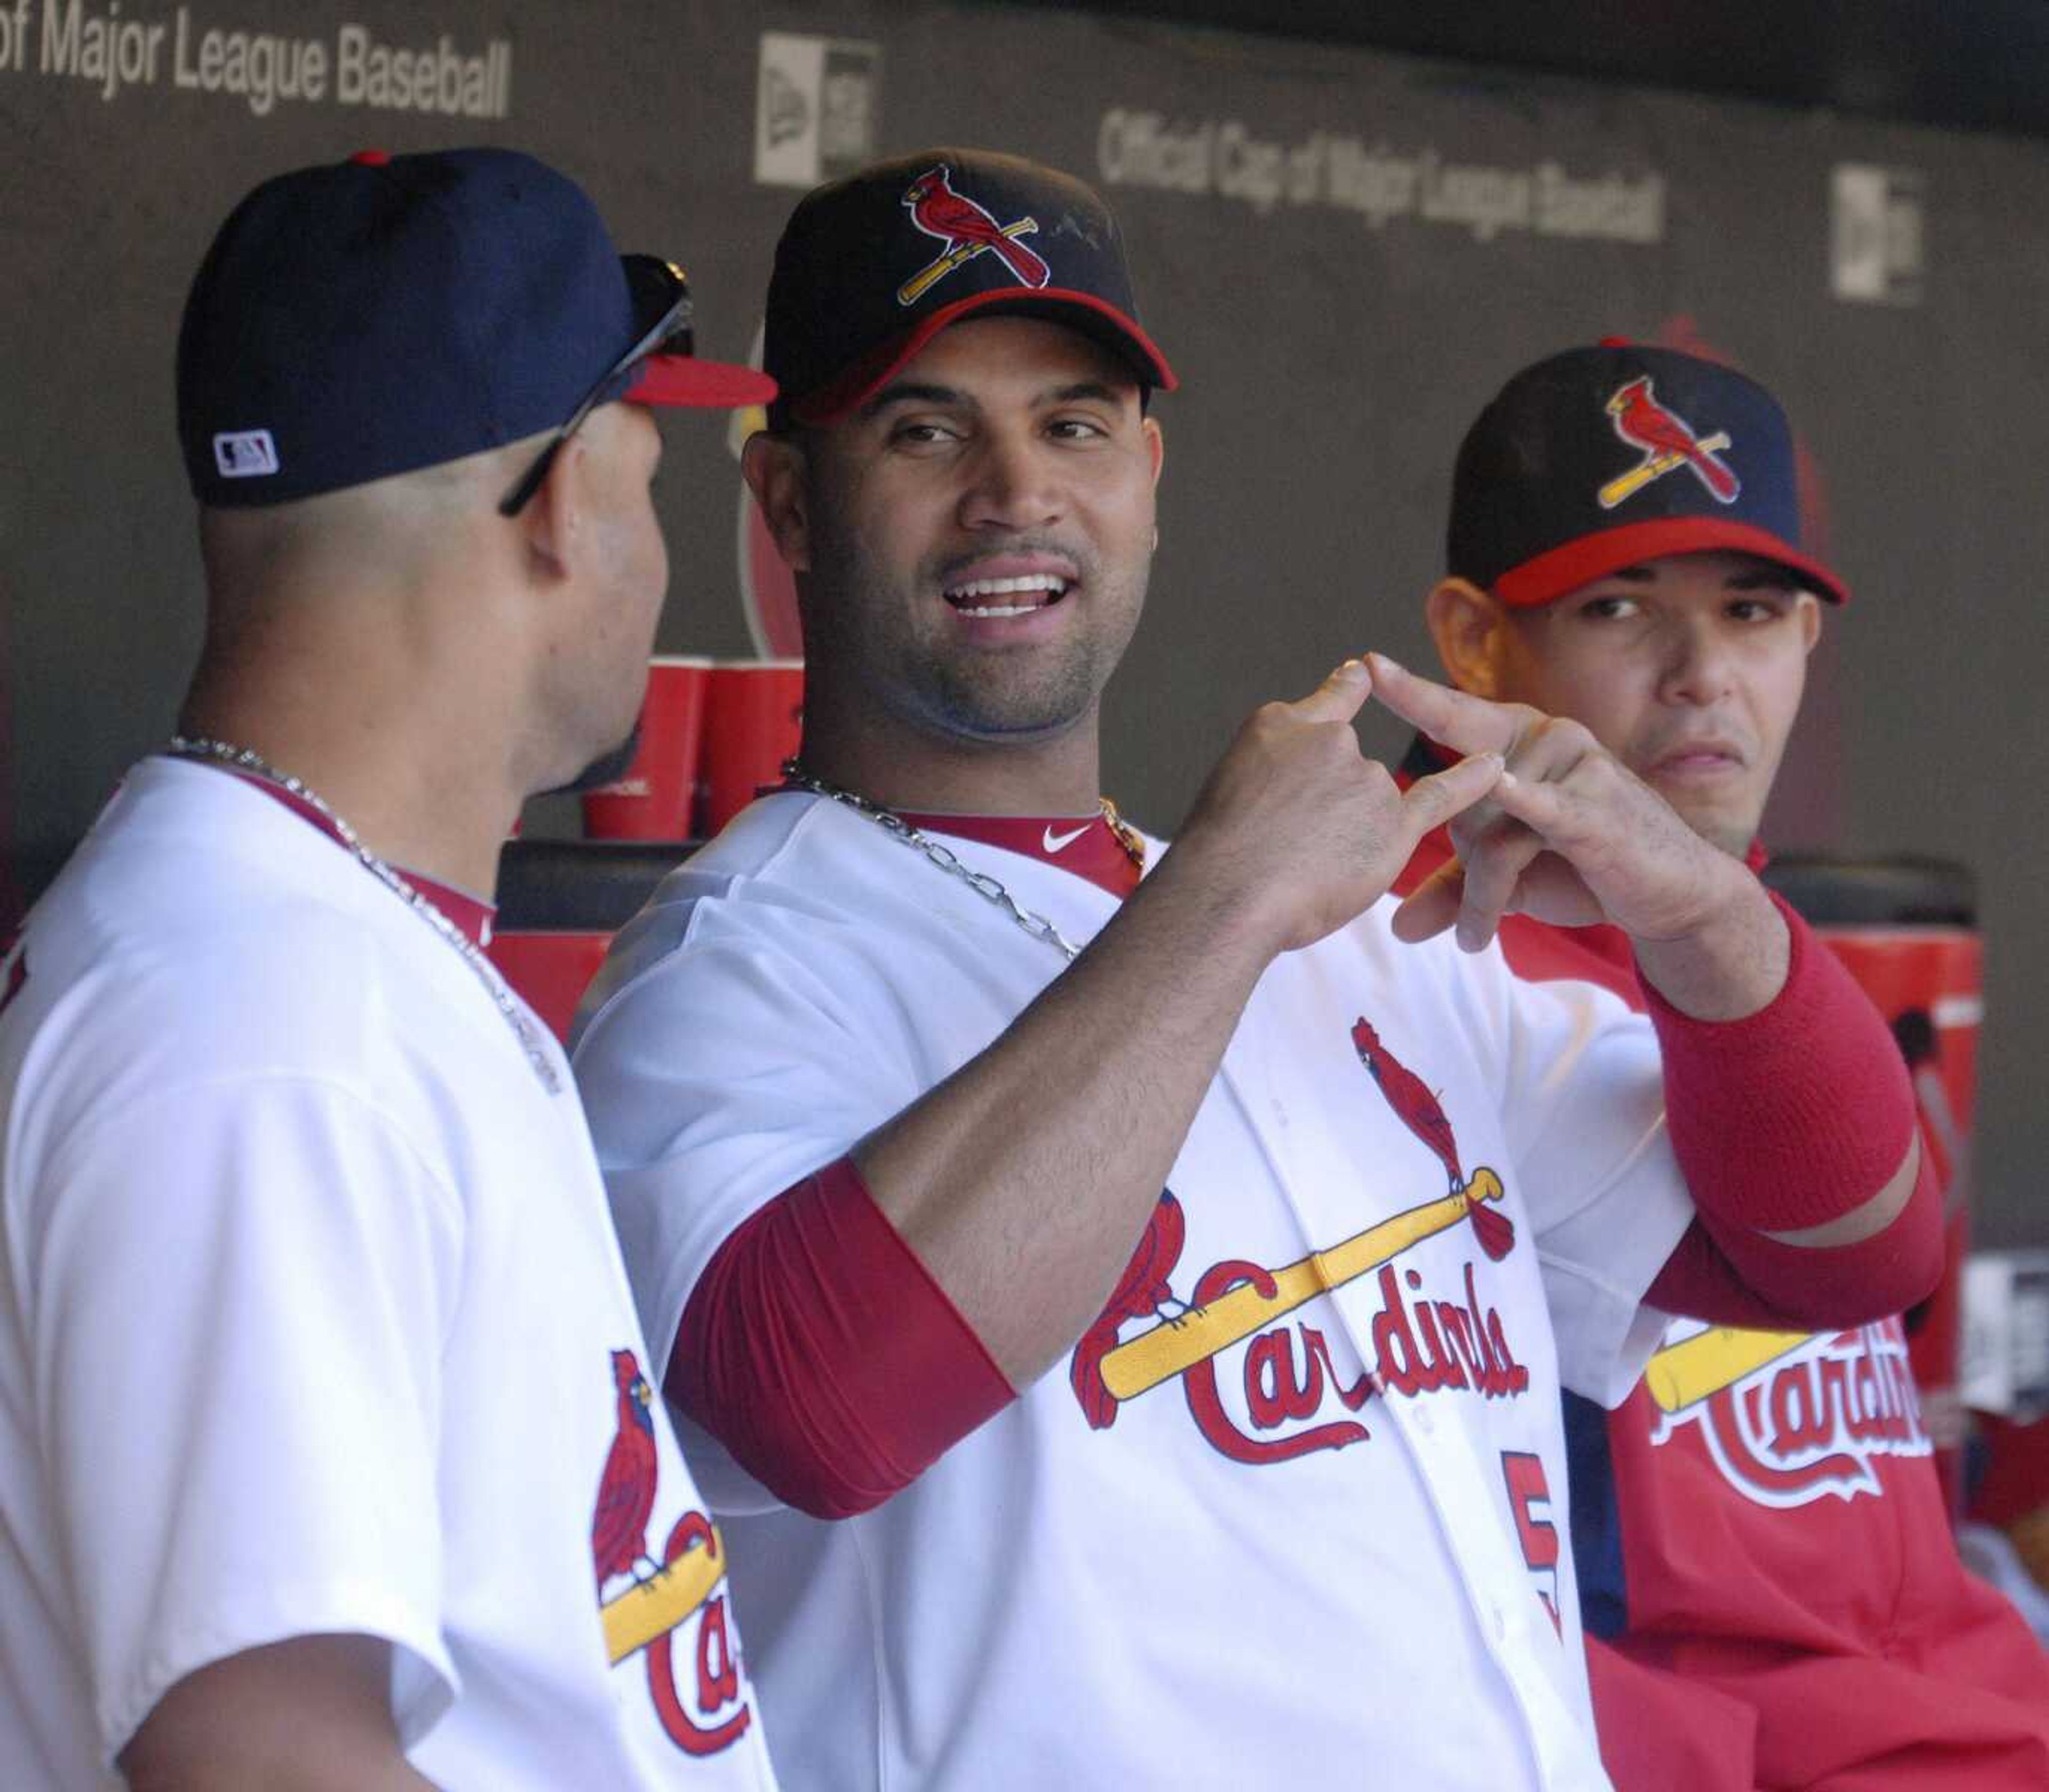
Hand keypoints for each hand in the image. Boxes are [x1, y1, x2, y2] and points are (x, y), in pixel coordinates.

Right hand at [1165, 660, 1503, 955]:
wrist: (1229, 893)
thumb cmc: (1216, 852)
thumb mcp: (1229, 781)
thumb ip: (1273, 763)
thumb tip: (1300, 774)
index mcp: (1281, 724)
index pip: (1330, 697)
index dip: (1347, 691)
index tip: (1364, 677)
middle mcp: (1332, 740)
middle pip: (1345, 766)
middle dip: (1324, 807)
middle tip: (1280, 850)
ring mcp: (1366, 780)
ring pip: (1371, 803)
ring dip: (1346, 836)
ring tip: (1299, 871)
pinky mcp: (1395, 824)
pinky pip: (1443, 795)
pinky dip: (1472, 780)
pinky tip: (1494, 767)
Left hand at [1364, 653, 1750, 952]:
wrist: (1669, 894)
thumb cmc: (1584, 869)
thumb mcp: (1510, 876)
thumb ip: (1454, 889)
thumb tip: (1399, 927)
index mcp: (1519, 740)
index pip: (1455, 714)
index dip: (1411, 692)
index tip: (1365, 664)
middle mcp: (1546, 738)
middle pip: (1463, 804)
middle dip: (1461, 870)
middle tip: (1471, 917)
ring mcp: (1577, 766)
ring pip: (1493, 833)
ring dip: (1482, 895)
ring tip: (1479, 934)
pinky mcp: (1600, 806)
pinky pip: (1545, 809)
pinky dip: (1527, 804)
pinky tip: (1509, 791)